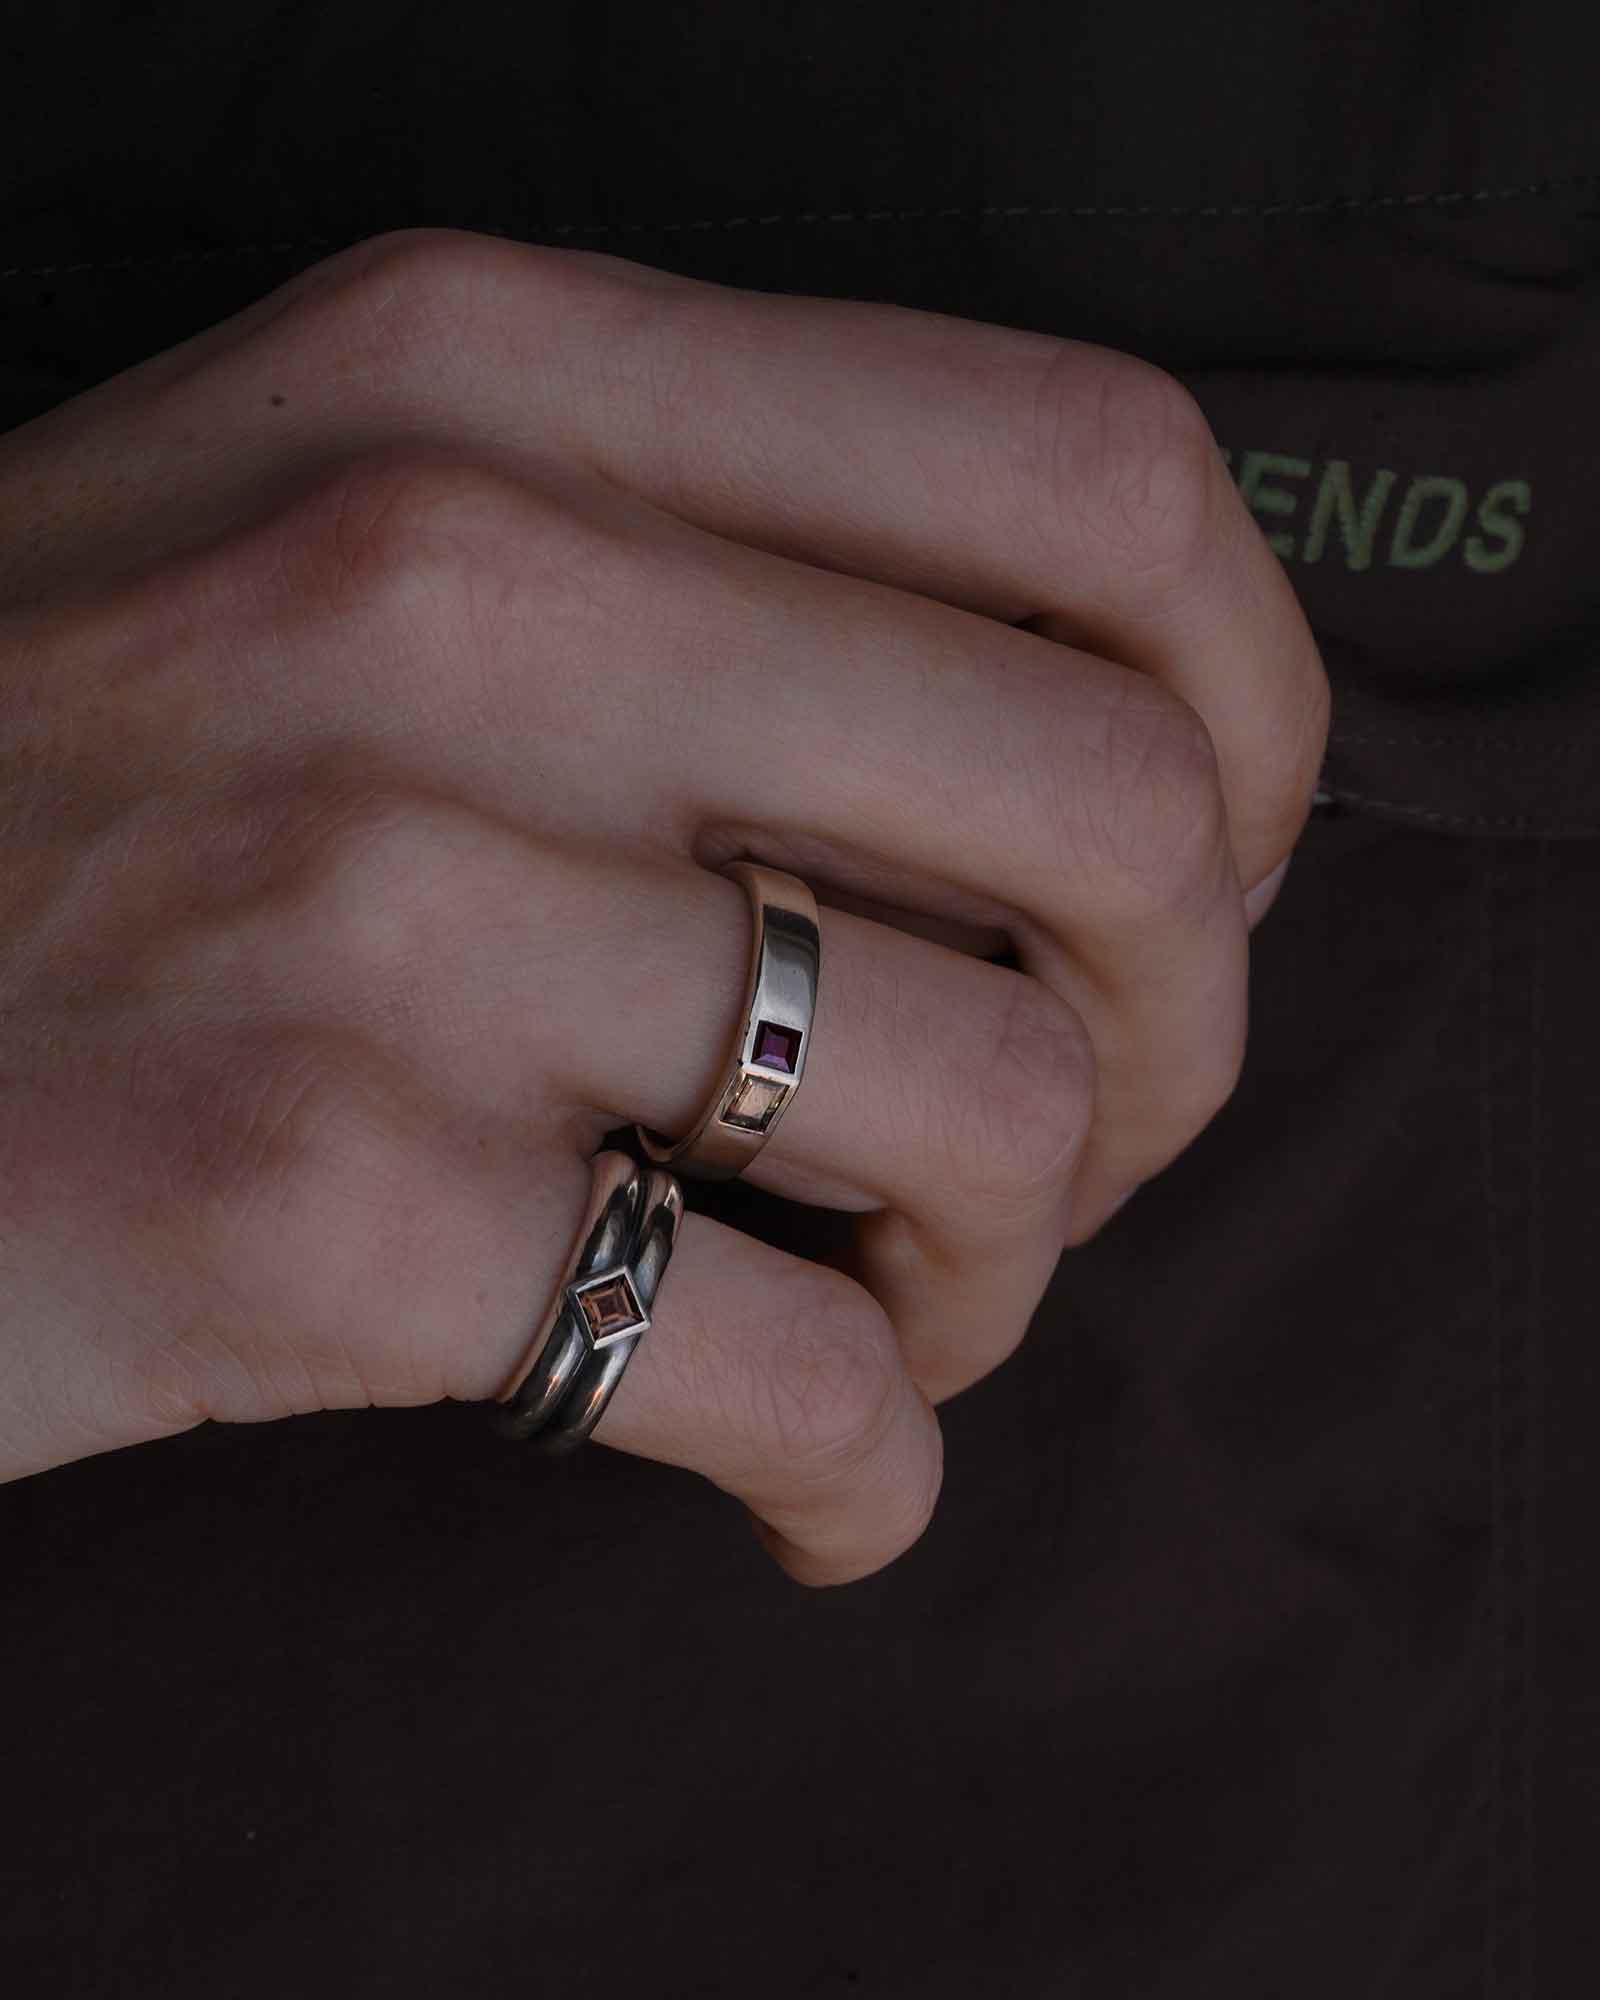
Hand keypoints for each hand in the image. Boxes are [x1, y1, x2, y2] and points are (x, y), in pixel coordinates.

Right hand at [0, 229, 1327, 1579]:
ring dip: (1016, 1260)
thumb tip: (1091, 753)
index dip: (1251, 699)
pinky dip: (874, 1466)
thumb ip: (705, 566)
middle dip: (1182, 1025)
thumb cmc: (72, 773)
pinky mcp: (317, 1198)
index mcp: (502, 377)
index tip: (1219, 859)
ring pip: (992, 1106)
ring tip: (917, 1298)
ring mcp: (385, 896)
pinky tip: (823, 1478)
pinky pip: (794, 1372)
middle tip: (1089, 1125)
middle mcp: (457, 586)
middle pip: (1117, 808)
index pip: (1095, 474)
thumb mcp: (352, 526)